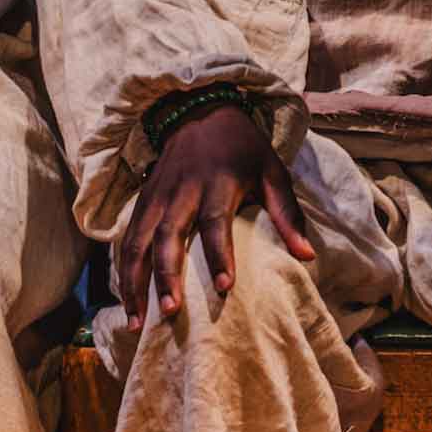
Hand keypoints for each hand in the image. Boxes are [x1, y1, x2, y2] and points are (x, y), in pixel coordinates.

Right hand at [117, 98, 310, 324]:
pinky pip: (126, 240)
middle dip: (166, 275)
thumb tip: (308, 256)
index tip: (225, 288)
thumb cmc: (243, 148)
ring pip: (137, 242)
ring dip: (135, 282)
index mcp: (218, 181)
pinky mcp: (141, 201)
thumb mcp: (273, 171)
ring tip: (137, 321)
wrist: (199, 111)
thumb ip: (288, 214)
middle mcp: (181, 190)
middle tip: (171, 312)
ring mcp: (156, 196)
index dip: (219, 255)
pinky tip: (127, 300)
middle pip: (168, 235)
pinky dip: (123, 271)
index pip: (215, 221)